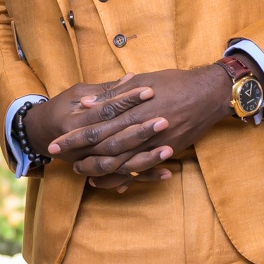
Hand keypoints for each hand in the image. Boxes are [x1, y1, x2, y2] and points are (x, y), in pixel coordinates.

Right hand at [23, 77, 167, 180]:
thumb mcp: (77, 93)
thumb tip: (132, 78)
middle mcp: (83, 146)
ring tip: (169, 148)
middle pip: (115, 140)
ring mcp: (92, 161)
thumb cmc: (60, 108)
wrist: (37, 133)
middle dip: (140, 131)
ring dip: (146, 158)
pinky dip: (146, 177)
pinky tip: (167, 174)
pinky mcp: (100, 171)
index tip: (150, 91)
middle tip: (164, 119)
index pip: (106, 110)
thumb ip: (105, 90)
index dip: (128, 101)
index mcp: (76, 120)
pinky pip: (125, 177)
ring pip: (121, 164)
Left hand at [53, 65, 229, 190]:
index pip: (96, 127)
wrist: (209, 94)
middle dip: (81, 156)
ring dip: (100, 171)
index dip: (74, 137)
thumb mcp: (143, 81)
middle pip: (105, 148)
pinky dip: (126, 178)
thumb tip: (85, 103)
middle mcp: (142, 130)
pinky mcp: (167, 151)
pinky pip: (142, 169)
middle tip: (60, 161)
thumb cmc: (174, 82)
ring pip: (122, 164)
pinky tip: (112, 183)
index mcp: (132, 110)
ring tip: (81, 174)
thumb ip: (113, 94)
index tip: (55, 143)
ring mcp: (155, 144)